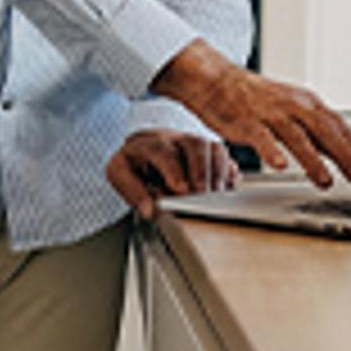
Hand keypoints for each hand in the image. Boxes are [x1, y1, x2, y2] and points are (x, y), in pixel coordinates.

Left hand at [109, 130, 236, 218]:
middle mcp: (176, 139)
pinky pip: (227, 160)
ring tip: (217, 195)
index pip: (163, 150)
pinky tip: (227, 190)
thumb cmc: (134, 163)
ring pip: (215, 149)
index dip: (173, 169)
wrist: (145, 148)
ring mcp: (196, 146)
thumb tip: (150, 211)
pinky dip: (230, 175)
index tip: (180, 189)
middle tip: (202, 193)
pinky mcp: (210, 155)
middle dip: (201, 169)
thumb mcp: (120, 174)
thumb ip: (133, 192)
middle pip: (196, 144)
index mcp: (151, 142)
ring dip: (219, 172)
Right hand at [149, 41, 350, 188]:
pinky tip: (280, 166)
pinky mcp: (246, 122)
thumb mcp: (290, 108)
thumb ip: (313, 131)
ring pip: (296, 137)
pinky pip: (261, 138)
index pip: (337, 125)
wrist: (216, 79)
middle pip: (324, 129)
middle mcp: (292, 105)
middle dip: (344, 154)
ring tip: (326, 181)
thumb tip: (340, 153)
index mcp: (305, 102)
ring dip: (313, 160)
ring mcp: (269, 113)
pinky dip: (271, 152)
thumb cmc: (254, 98)